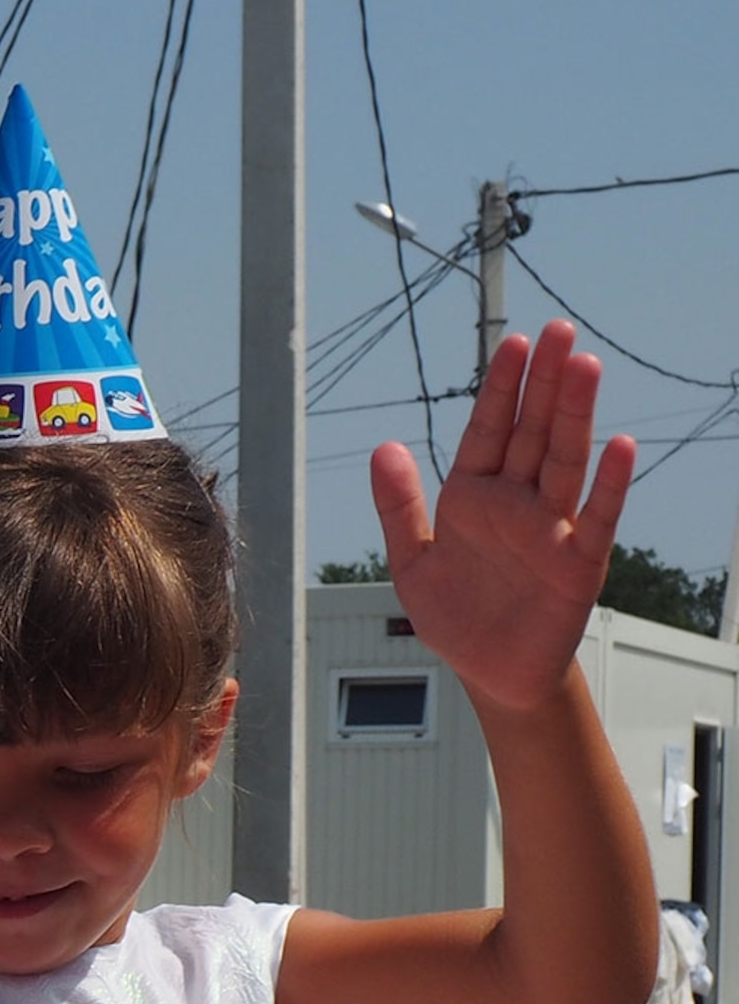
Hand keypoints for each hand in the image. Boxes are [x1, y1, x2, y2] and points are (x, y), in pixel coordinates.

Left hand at [374, 322, 635, 716]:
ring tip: (583, 367)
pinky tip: (620, 447)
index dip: (500, 388)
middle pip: (531, 432)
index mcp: (472, 496)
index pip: (488, 431)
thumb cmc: (455, 614)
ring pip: (564, 461)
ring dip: (575, 416)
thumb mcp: (411, 560)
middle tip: (558, 330)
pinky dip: (610, 485)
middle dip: (543, 383)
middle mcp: (516, 503)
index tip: (513, 342)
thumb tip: (383, 448)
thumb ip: (398, 506)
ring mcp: (551, 528)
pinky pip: (597, 517)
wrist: (490, 672)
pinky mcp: (578, 562)